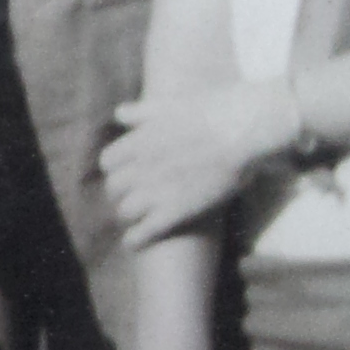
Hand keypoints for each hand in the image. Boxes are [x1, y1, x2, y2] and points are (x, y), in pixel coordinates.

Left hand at [102, 80, 293, 246]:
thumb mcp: (168, 105)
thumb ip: (140, 112)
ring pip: (125, 211)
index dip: (115, 169)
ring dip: (129, 214)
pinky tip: (133, 243)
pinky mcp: (177, 210)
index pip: (108, 162)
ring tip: (136, 218)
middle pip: (114, 188)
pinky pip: (146, 231)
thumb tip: (119, 114)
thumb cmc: (210, 112)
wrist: (242, 130)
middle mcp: (142, 167)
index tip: (124, 173)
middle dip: (121, 193)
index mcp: (138, 142)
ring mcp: (157, 190)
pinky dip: (136, 239)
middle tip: (132, 196)